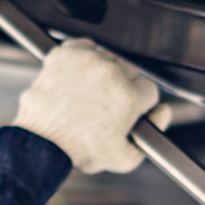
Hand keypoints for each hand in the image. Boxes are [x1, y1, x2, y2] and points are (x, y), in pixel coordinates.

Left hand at [13, 38, 159, 173]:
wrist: (42, 142)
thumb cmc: (79, 149)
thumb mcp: (126, 157)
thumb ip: (154, 130)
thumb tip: (162, 111)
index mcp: (129, 96)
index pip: (149, 90)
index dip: (138, 103)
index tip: (127, 110)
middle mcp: (110, 73)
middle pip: (129, 72)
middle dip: (121, 87)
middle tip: (104, 104)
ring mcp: (87, 60)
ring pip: (107, 58)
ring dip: (102, 72)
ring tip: (89, 93)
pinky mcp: (66, 54)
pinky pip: (84, 47)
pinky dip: (82, 57)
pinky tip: (78, 75)